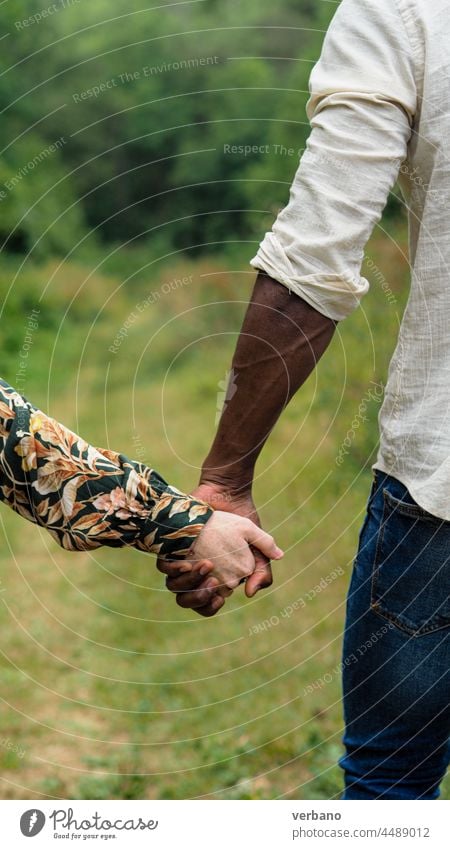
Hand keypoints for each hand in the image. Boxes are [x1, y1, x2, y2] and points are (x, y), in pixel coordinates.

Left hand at [157, 481, 278, 615]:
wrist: (226, 493)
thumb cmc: (241, 519)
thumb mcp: (256, 544)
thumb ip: (262, 570)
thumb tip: (251, 592)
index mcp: (214, 577)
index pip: (206, 605)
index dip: (210, 606)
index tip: (220, 596)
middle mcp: (195, 573)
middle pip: (187, 600)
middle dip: (198, 597)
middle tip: (212, 583)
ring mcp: (182, 559)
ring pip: (174, 586)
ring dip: (189, 582)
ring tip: (206, 566)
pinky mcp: (171, 546)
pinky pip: (164, 566)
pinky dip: (175, 569)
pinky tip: (188, 562)